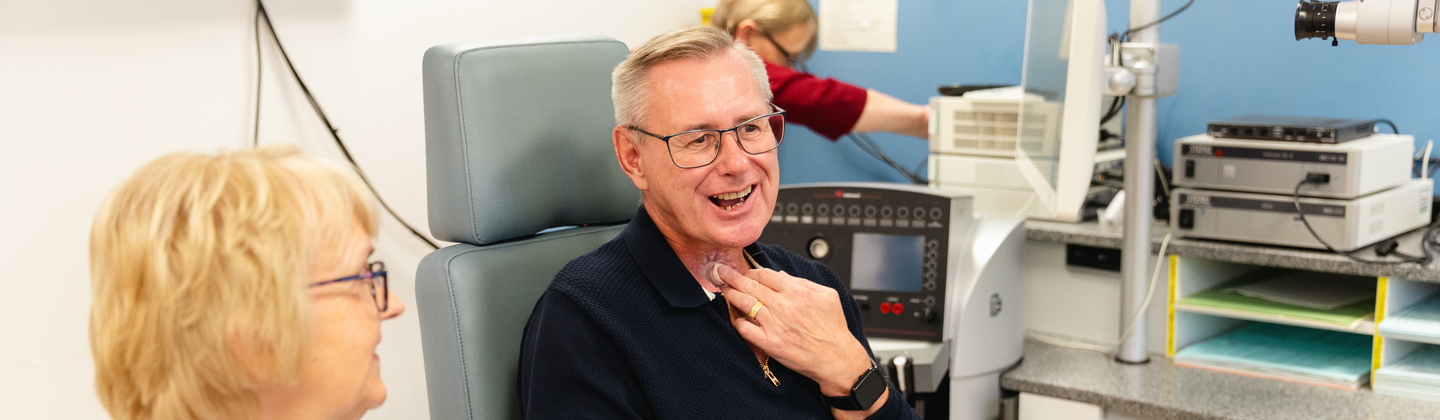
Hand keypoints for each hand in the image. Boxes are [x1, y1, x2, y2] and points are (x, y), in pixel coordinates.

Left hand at [715, 264, 872, 397]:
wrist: (836, 357)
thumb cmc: (834, 328)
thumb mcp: (827, 295)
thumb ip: (803, 282)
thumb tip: (781, 275)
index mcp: (796, 291)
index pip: (765, 274)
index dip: (752, 271)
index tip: (745, 271)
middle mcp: (783, 306)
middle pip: (751, 285)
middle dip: (733, 277)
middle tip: (721, 272)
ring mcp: (774, 324)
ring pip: (745, 303)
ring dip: (731, 294)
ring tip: (723, 289)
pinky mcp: (769, 343)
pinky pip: (746, 329)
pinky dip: (738, 321)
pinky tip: (737, 317)